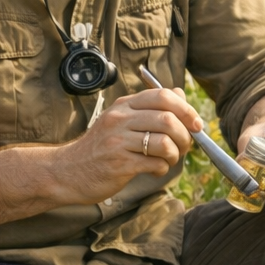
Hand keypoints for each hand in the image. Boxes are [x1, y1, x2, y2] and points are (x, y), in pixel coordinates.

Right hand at [48, 86, 201, 205]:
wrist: (68, 171)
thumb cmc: (101, 147)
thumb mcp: (121, 120)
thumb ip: (150, 107)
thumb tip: (180, 94)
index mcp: (124, 105)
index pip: (163, 96)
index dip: (186, 109)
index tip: (196, 123)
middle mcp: (120, 119)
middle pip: (168, 118)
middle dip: (185, 135)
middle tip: (184, 147)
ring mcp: (118, 141)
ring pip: (164, 142)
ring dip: (175, 154)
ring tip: (168, 160)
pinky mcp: (119, 164)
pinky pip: (155, 164)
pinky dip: (162, 169)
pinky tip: (153, 170)